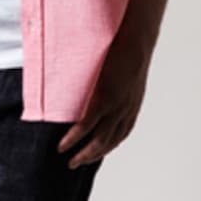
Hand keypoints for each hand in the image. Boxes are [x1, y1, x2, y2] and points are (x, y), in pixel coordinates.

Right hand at [56, 37, 150, 167]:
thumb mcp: (125, 69)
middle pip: (109, 142)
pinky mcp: (104, 99)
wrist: (136, 37)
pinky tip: (63, 146)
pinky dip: (74, 138)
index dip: (107, 146)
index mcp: (132, 105)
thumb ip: (114, 79)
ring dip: (83, 153)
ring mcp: (116, 107)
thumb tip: (101, 79)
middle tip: (76, 163)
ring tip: (69, 160)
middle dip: (92, 155)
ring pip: (98, 139)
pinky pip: (86, 126)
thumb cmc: (129, 47)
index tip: (94, 153)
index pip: (121, 134)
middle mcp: (126, 110)